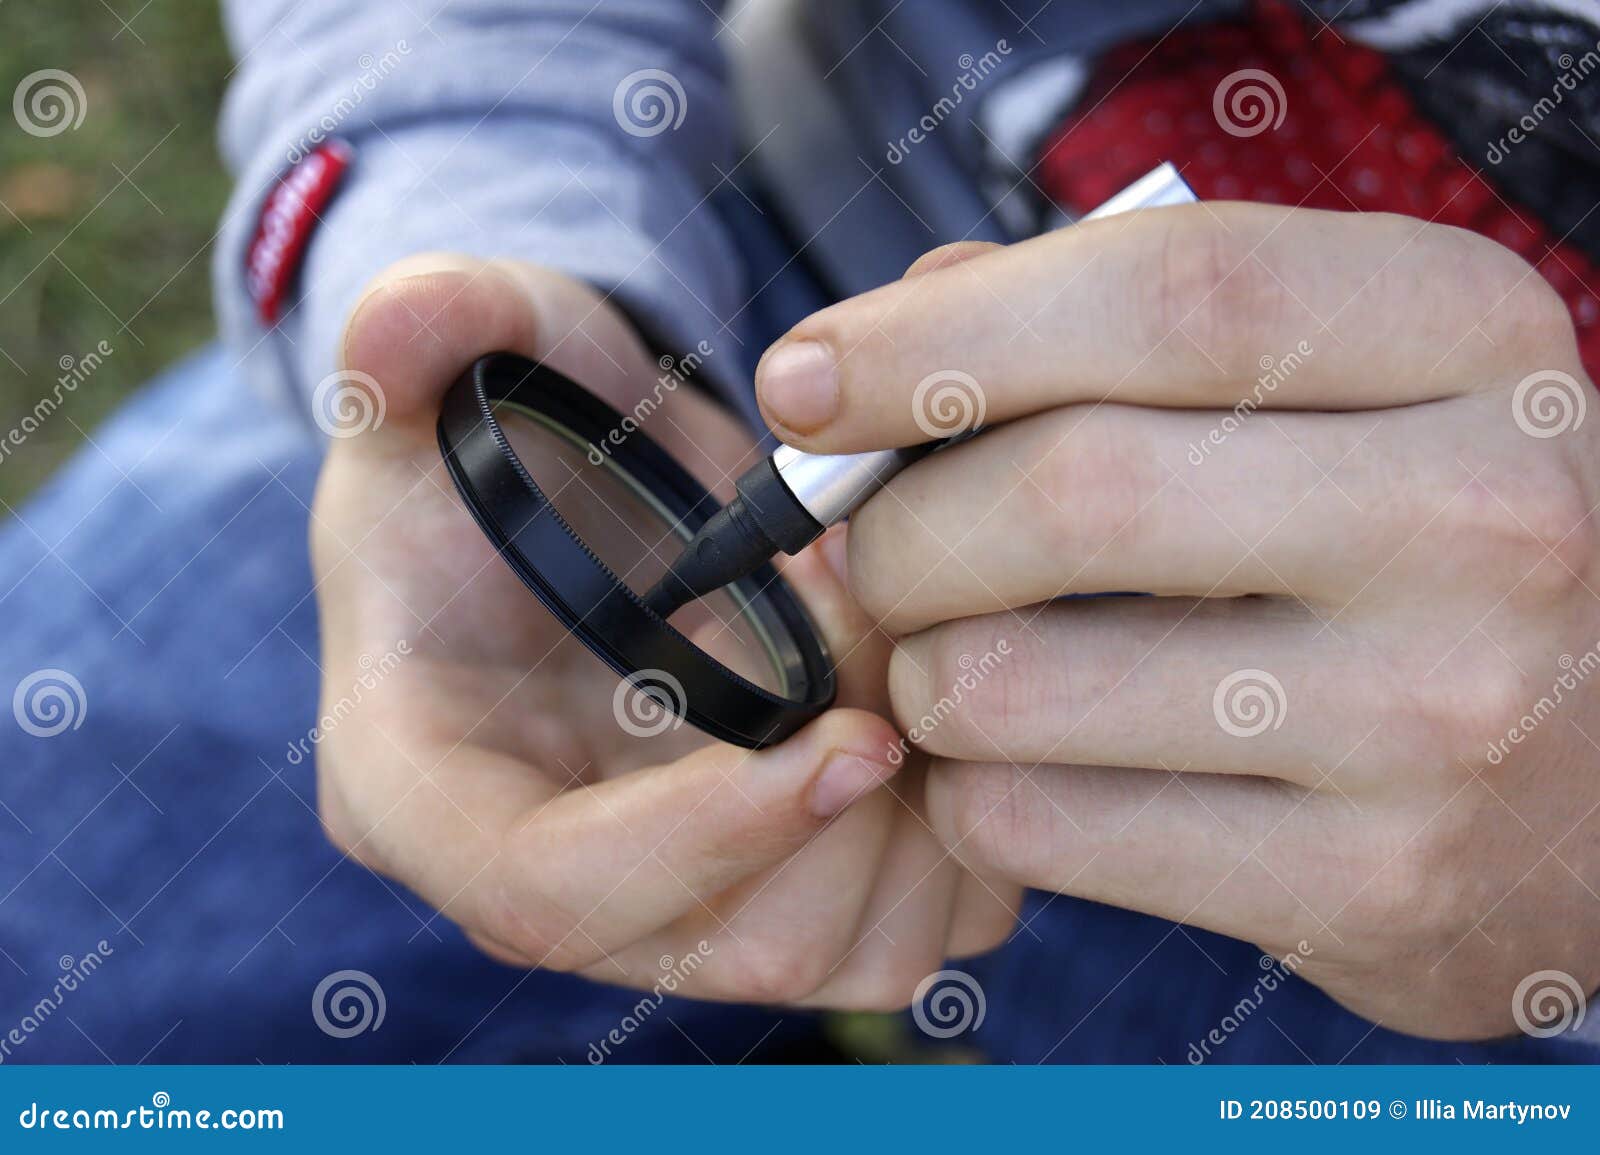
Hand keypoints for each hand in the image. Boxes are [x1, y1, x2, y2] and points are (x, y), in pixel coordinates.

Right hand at [309, 253, 1017, 1009]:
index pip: (546, 892)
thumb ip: (422, 329)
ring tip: (909, 636)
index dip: (702, 838)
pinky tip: (947, 688)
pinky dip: (979, 821)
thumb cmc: (497, 449)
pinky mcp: (795, 892)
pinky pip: (934, 922)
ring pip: (858, 952)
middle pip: (733, 947)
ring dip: (931, 804)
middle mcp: (558, 885)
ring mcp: (686, 904)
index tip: (850, 734)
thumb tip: (414, 315)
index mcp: (428, 792)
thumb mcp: (449, 369)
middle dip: (853, 795)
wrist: (580, 503)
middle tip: (885, 621)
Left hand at [755, 205, 1599, 1038]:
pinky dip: (974, 791)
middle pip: (1068, 493)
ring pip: (1012, 683)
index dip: (941, 335)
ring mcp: (1431, 718)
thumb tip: (863, 360)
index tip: (803, 381)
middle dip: (901, 530)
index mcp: (1464, 335)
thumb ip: (1103, 327)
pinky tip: (1028, 763)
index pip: (1165, 293)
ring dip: (925, 672)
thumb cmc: (1405, 533)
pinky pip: (1036, 826)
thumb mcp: (1329, 379)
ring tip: (965, 659)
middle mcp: (1477, 516)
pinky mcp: (1366, 884)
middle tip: (874, 547)